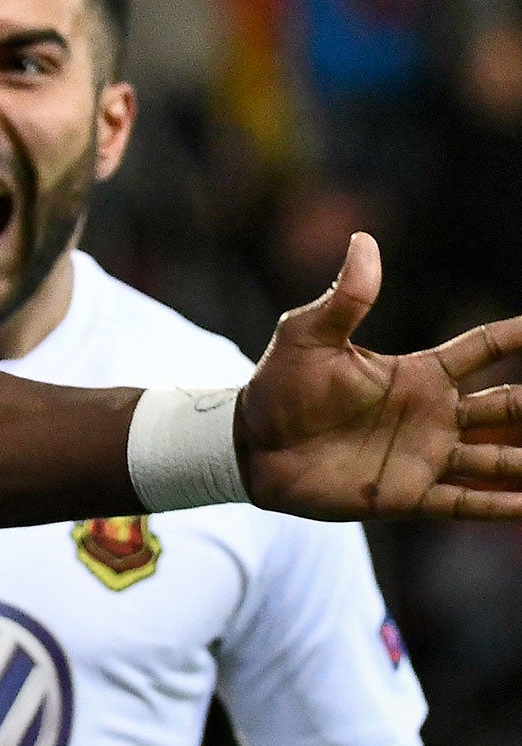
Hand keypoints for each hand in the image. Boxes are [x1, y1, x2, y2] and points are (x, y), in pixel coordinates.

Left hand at [238, 232, 521, 518]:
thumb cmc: (279, 384)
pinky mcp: (408, 494)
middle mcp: (434, 414)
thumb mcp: (309, 335)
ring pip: (501, 458)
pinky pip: (466, 502)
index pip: (483, 348)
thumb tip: (364, 239)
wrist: (250, 444)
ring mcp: (426, 455)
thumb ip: (346, 297)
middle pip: (510, 405)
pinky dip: (502, 505)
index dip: (518, 334)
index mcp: (417, 373)